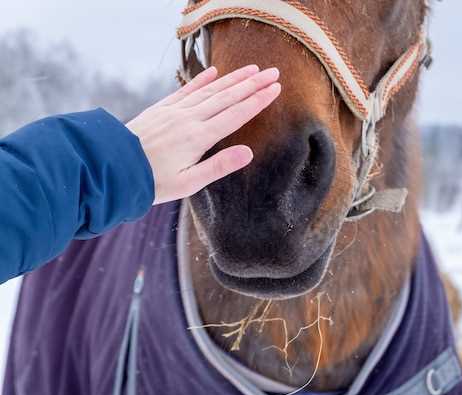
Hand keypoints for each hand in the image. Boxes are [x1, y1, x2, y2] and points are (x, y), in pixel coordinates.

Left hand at [126, 65, 280, 204]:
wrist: (112, 167)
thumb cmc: (152, 182)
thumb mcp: (188, 183)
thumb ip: (219, 166)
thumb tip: (248, 153)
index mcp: (199, 138)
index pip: (236, 115)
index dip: (257, 101)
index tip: (275, 89)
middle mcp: (189, 119)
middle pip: (227, 97)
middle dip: (252, 84)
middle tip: (273, 73)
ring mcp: (174, 112)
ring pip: (209, 90)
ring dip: (232, 78)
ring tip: (251, 69)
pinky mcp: (161, 110)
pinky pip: (185, 90)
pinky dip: (201, 80)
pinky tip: (213, 72)